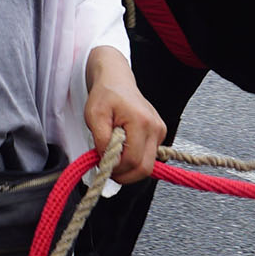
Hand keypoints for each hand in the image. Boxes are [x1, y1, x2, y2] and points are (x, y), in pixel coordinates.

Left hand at [85, 47, 164, 181]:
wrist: (117, 81)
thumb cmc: (105, 96)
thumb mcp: (94, 115)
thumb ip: (101, 140)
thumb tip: (108, 161)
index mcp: (141, 122)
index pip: (132, 160)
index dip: (116, 169)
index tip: (102, 164)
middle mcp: (156, 128)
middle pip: (144, 168)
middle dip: (124, 174)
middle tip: (107, 168)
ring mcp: (160, 132)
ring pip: (147, 166)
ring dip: (128, 167)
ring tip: (113, 154)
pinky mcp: (159, 135)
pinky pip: (148, 158)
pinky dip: (134, 160)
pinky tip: (123, 148)